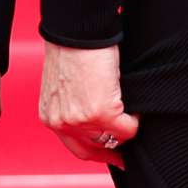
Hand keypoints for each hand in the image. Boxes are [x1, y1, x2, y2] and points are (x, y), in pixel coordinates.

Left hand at [40, 42, 139, 170]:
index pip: (79, 149)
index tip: (116, 155)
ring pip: (117, 138)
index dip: (100, 152)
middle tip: (129, 137)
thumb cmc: (70, 50)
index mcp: (50, 116)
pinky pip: (130, 127)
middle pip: (99, 148)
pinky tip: (131, 100)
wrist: (76, 31)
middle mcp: (63, 123)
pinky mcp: (103, 112)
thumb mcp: (63, 87)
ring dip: (125, 125)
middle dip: (115, 142)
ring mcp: (83, 120)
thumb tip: (95, 124)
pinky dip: (136, 117)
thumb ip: (73, 109)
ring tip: (128, 107)